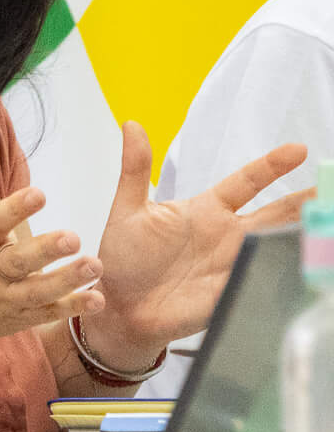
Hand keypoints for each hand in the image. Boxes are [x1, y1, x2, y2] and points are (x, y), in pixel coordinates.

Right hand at [0, 133, 103, 369]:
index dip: (15, 209)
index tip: (40, 193)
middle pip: (18, 261)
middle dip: (45, 250)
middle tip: (73, 238)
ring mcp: (3, 296)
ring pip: (37, 290)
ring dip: (67, 280)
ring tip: (95, 264)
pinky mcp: (17, 317)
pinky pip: (46, 313)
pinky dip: (71, 307)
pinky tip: (97, 299)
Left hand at [89, 124, 307, 368]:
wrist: (118, 306)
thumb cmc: (123, 258)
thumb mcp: (128, 210)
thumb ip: (135, 169)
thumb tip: (131, 125)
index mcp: (207, 210)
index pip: (247, 182)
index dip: (272, 167)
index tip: (298, 150)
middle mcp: (227, 235)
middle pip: (278, 213)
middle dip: (307, 201)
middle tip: (330, 188)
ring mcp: (234, 264)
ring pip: (280, 243)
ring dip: (305, 234)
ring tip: (326, 222)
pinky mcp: (233, 292)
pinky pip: (265, 278)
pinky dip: (287, 270)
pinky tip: (305, 261)